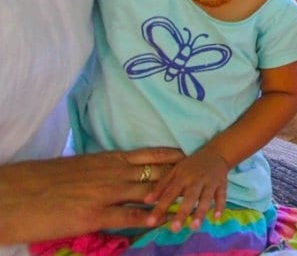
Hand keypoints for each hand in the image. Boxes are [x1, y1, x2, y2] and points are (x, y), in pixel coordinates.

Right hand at [0, 148, 182, 243]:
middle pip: (154, 172)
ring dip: (170, 197)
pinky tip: (162, 220)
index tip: (189, 155)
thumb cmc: (42, 181)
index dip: (170, 156)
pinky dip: (148, 218)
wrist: (15, 194)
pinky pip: (129, 216)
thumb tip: (113, 172)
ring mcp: (105, 193)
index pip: (147, 155)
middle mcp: (111, 173)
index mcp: (106, 160)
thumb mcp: (77, 168)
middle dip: (178, 176)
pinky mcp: (95, 214)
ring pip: (148, 192)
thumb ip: (99, 170)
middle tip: (200, 177)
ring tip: (192, 199)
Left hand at [145, 145, 229, 231]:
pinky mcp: (222, 184)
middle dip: (182, 213)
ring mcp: (210, 182)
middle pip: (189, 197)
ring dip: (200, 212)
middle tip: (175, 229)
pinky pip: (222, 196)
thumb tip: (146, 201)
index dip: (160, 207)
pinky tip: (216, 217)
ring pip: (206, 198)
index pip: (169, 193)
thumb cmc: (191, 166)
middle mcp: (196, 180)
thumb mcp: (175, 171)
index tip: (151, 222)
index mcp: (182, 176)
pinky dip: (220, 206)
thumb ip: (161, 186)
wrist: (216, 153)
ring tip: (194, 226)